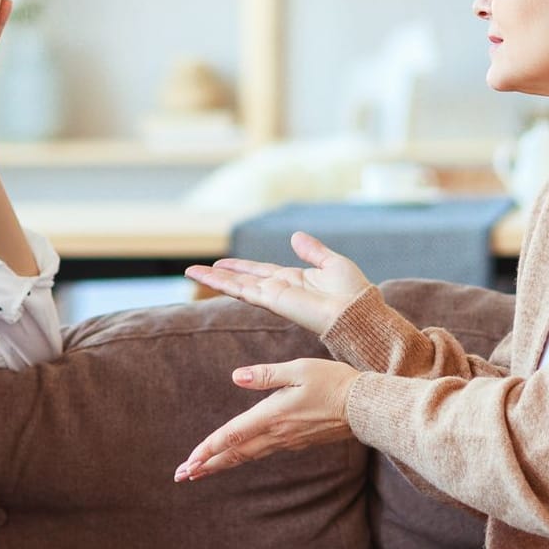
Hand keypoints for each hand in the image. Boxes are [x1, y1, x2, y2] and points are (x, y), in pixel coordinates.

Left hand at [174, 358, 359, 481]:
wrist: (364, 407)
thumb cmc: (333, 382)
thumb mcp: (299, 369)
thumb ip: (266, 374)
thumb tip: (236, 376)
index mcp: (273, 415)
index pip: (233, 434)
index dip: (208, 448)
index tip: (189, 461)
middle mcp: (276, 433)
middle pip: (234, 453)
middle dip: (206, 465)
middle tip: (181, 476)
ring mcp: (287, 441)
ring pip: (246, 456)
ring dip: (221, 464)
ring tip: (199, 472)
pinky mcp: (296, 442)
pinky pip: (261, 453)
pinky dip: (241, 458)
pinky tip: (234, 458)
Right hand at [185, 232, 371, 335]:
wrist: (356, 312)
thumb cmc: (352, 293)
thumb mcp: (332, 263)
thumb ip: (313, 251)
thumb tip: (295, 236)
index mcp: (293, 280)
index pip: (260, 271)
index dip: (241, 267)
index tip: (223, 263)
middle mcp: (279, 289)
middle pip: (243, 279)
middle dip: (221, 275)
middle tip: (196, 270)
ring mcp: (273, 296)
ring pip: (237, 285)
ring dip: (214, 279)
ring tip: (192, 272)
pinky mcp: (272, 300)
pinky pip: (243, 289)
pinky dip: (224, 283)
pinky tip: (209, 278)